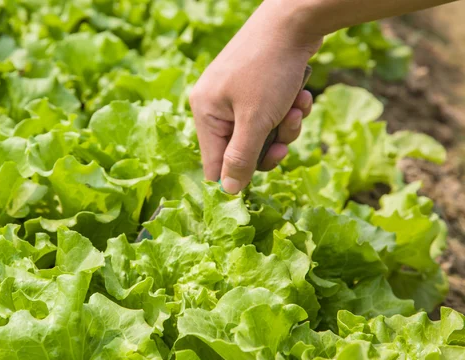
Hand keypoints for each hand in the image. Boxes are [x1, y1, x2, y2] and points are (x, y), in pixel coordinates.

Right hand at [189, 1, 322, 193]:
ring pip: (262, 133)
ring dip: (285, 126)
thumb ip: (241, 158)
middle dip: (270, 145)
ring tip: (297, 106)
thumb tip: (228, 191)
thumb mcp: (256, 120)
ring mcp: (237, 95)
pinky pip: (272, 114)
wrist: (295, 20)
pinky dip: (289, 109)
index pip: (213, 164)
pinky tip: (301, 94)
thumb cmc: (269, 68)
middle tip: (286, 138)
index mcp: (205, 112)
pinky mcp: (258, 86)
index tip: (260, 182)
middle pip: (242, 150)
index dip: (236, 176)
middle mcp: (216, 105)